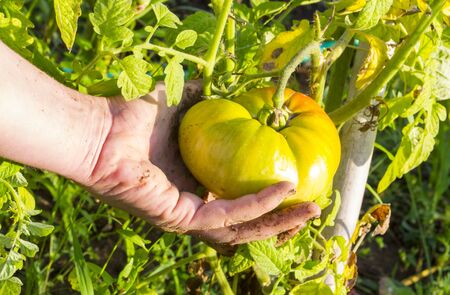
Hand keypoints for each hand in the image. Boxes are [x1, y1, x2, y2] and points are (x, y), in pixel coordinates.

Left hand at [72, 82, 321, 244]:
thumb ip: (206, 101)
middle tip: (313, 207)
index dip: (268, 196)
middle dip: (282, 219)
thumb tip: (229, 89)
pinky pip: (228, 216)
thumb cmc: (134, 117)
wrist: (102, 130)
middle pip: (246, 221)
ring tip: (309, 210)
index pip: (238, 197)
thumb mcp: (183, 105)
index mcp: (195, 181)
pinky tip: (283, 191)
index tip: (297, 180)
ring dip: (277, 222)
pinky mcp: (182, 218)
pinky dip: (258, 206)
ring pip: (241, 229)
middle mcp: (194, 203)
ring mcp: (188, 215)